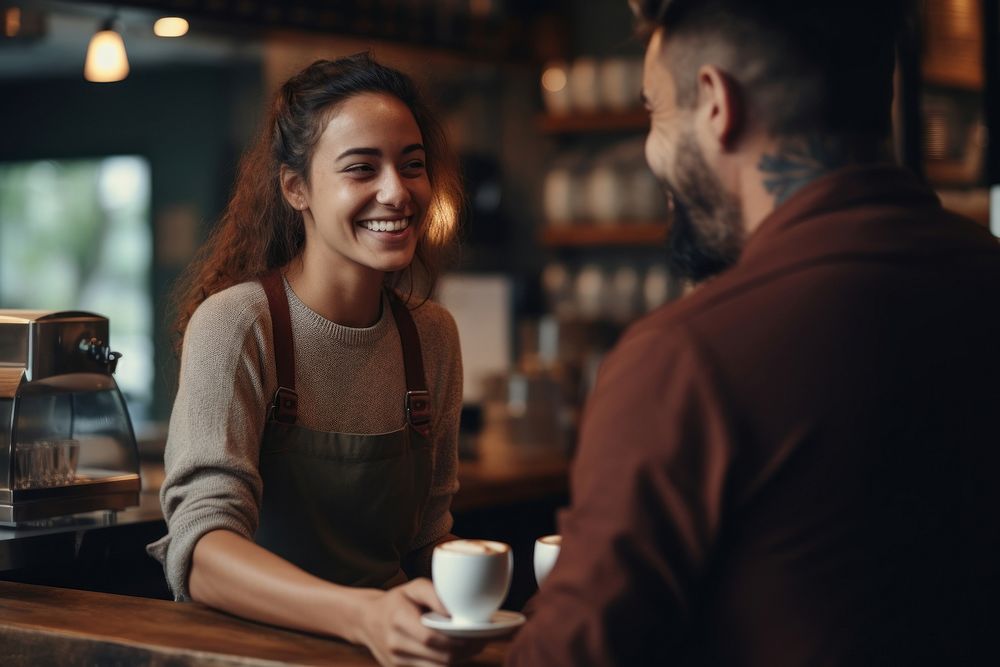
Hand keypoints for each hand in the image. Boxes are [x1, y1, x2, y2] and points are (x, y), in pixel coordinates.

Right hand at [356, 578, 484, 665]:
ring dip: (458, 660)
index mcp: (398, 619)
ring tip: (473, 647)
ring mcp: (396, 661)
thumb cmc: (396, 600)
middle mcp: (395, 643)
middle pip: (438, 657)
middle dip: (464, 652)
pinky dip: (446, 664)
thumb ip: (435, 594)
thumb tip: (455, 613)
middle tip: (482, 642)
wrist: (366, 619)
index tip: (476, 635)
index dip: (457, 641)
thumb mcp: (413, 587)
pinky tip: (457, 653)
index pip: (432, 638)